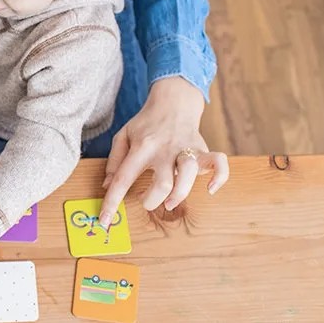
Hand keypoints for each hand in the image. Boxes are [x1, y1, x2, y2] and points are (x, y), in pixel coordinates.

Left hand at [99, 77, 228, 225]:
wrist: (173, 101)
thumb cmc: (146, 123)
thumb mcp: (123, 136)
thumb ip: (114, 161)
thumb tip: (107, 187)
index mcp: (142, 147)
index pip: (123, 178)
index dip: (112, 202)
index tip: (105, 221)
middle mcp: (165, 150)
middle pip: (162, 183)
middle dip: (152, 201)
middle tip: (146, 202)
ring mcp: (186, 149)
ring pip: (188, 175)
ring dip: (179, 195)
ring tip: (169, 202)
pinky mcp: (203, 149)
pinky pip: (219, 163)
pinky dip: (218, 178)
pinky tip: (210, 189)